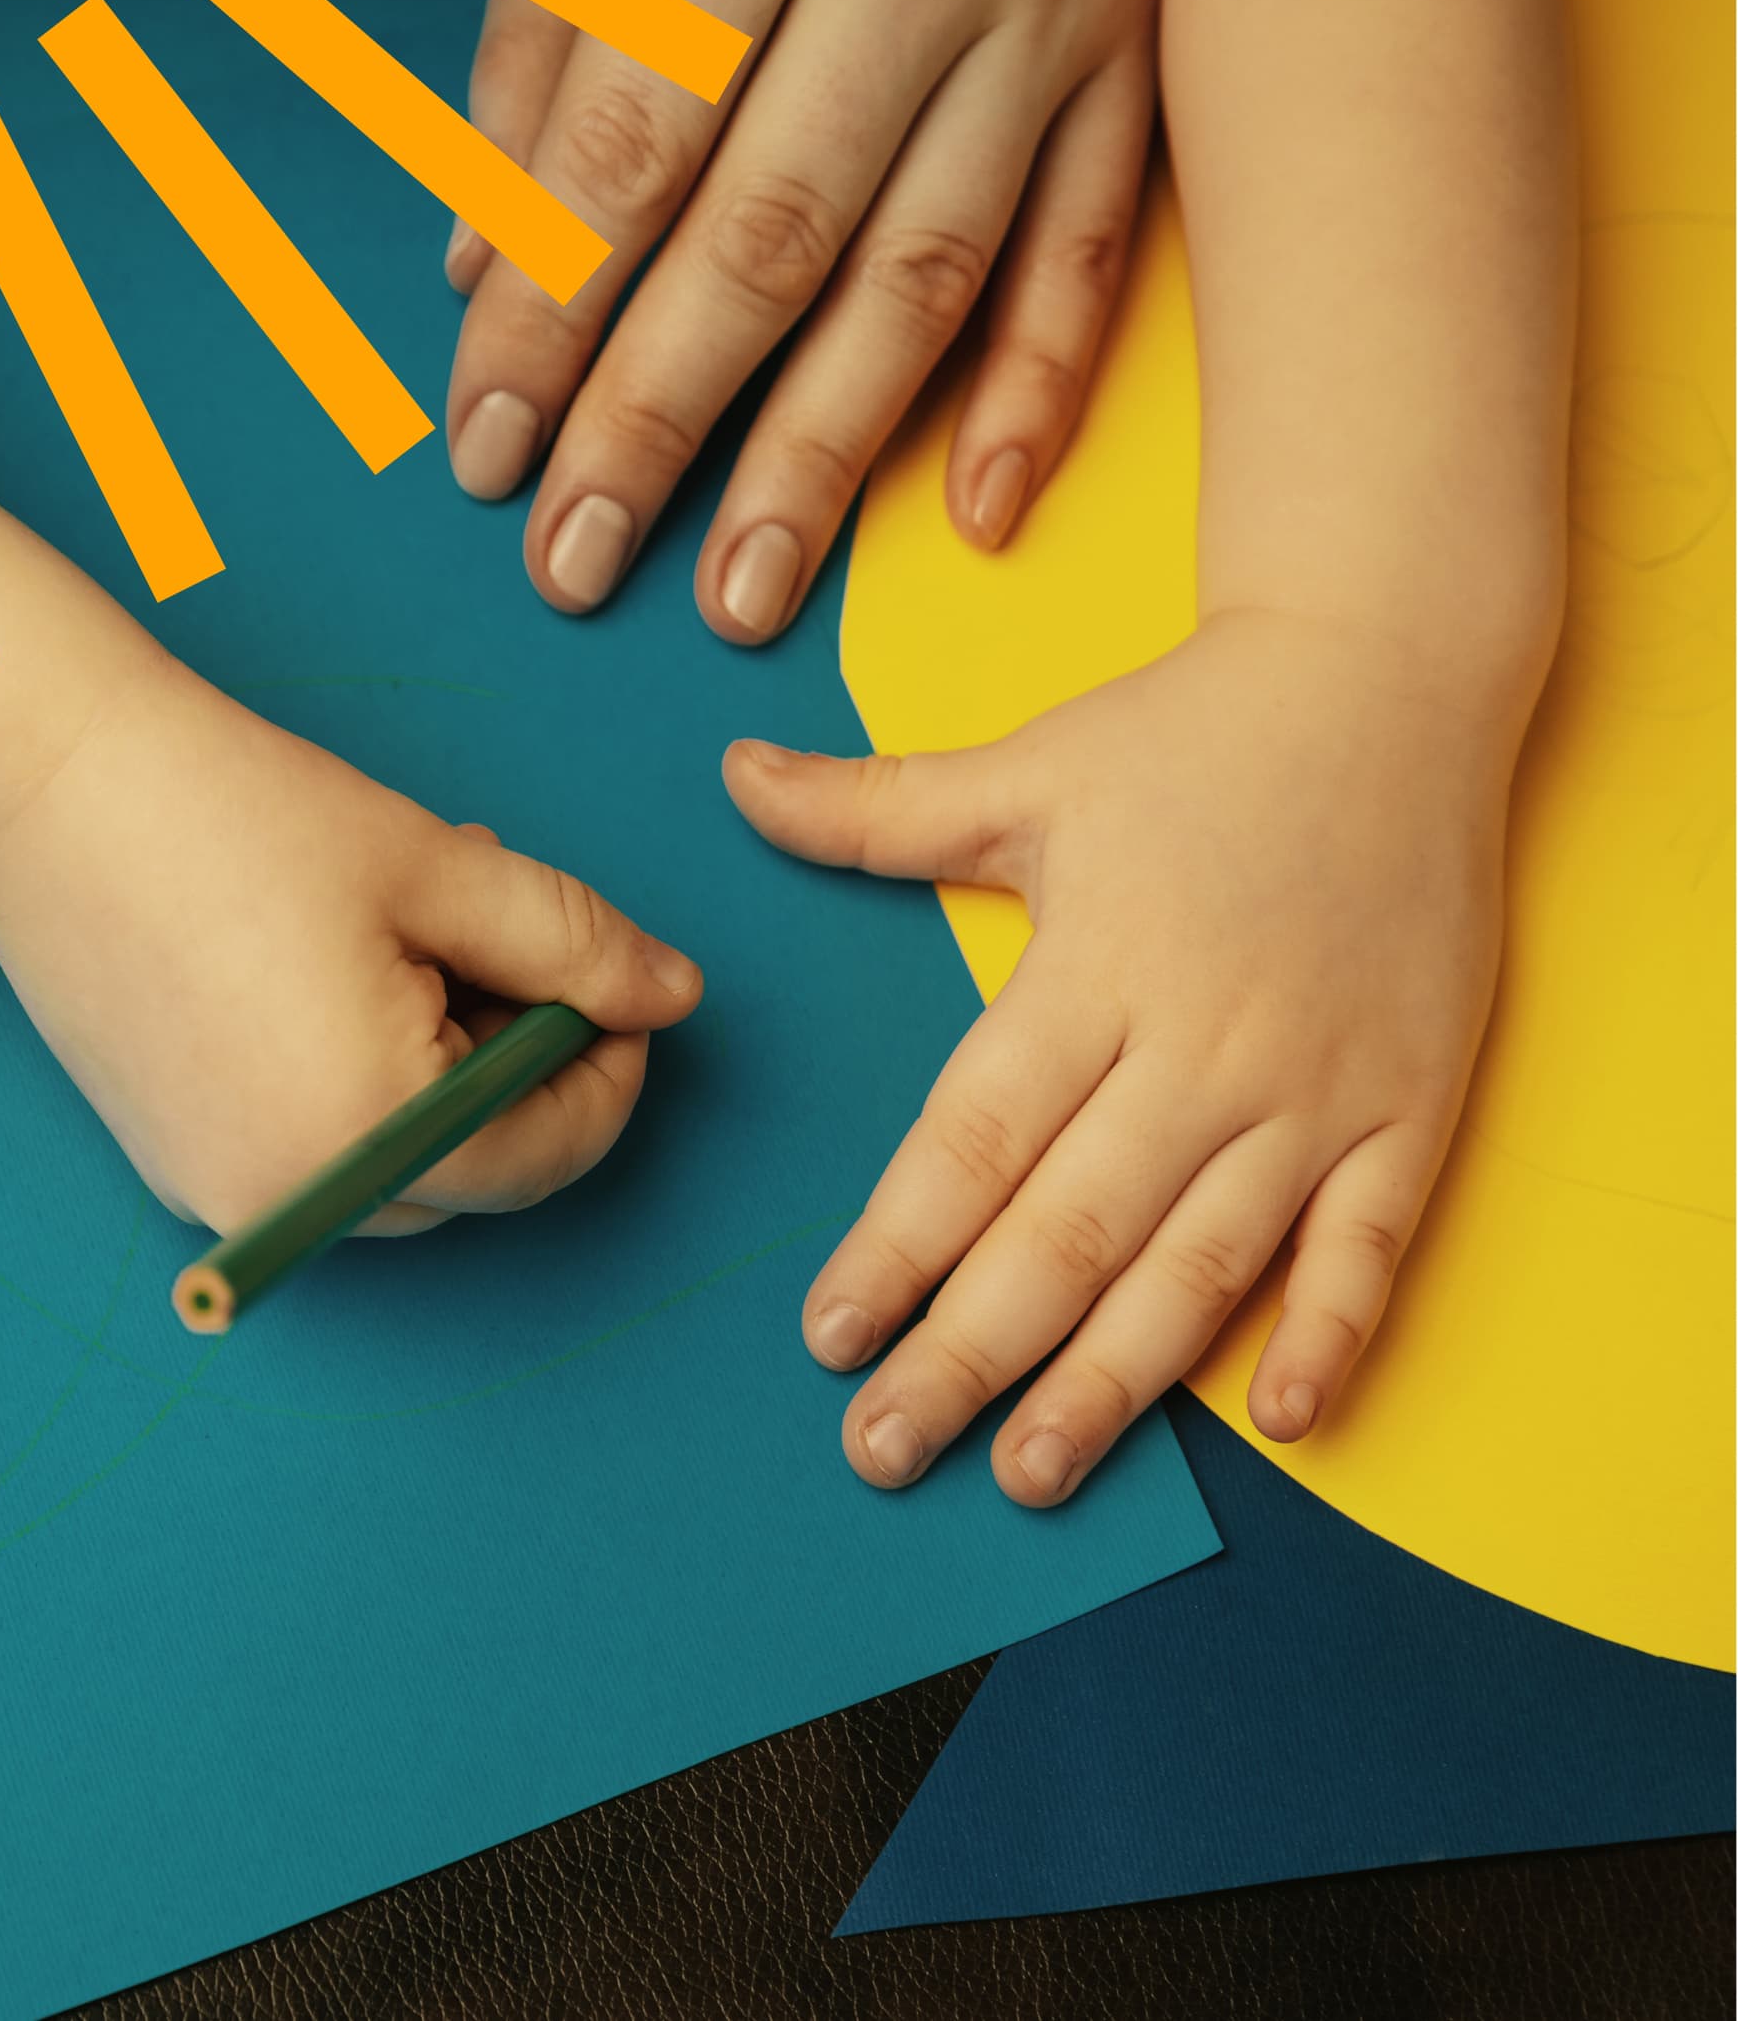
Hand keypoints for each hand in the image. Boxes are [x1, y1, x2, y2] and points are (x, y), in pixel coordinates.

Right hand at [0, 655, 702, 1234]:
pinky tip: (346, 964)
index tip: (624, 993)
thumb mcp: (444, 872)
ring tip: (420, 930)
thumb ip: (577, 945)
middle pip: (474, 1168)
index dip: (608, 1071)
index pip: (546, 1154)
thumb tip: (676, 995)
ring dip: (446, 1066)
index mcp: (371, 1141)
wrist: (45, 790)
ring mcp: (220, 1194)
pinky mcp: (177, 1163)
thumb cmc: (239, 821)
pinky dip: (365, 1080)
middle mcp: (291, 1200)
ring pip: (401, 1163)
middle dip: (519, 1060)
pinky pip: (319, 1150)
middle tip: (506, 934)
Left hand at [445, 0, 1157, 638]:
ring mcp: (1053, 10)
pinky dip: (1032, 396)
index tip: (490, 444)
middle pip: (771, 239)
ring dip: (825, 460)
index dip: (551, 317)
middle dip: (658, 422)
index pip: (633, 145)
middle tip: (577, 557)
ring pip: (923, 281)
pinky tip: (966, 518)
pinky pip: (1083, 257)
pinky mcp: (1136, 58)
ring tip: (742, 591)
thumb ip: (541, 27)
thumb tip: (480, 256)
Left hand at [723, 609, 1514, 1498]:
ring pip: (1200, 1265)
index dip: (894, 1248)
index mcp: (1092, 966)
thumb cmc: (1194, 729)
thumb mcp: (1026, 762)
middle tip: (885, 1448)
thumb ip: (874, 807)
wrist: (1391, 673)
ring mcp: (1312, 1084)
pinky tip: (1273, 1424)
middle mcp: (1199, 1044)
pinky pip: (1370, 1242)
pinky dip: (1330, 1333)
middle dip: (968, 1353)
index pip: (970, 1142)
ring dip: (1112, 1381)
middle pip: (1065, 1232)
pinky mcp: (1411, 1100)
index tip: (827, 1335)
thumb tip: (733, 779)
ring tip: (1031, 1472)